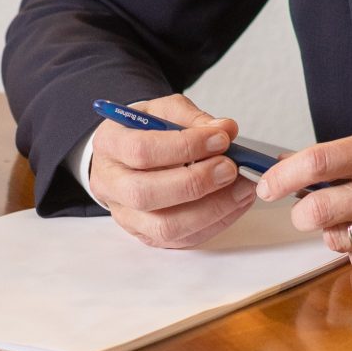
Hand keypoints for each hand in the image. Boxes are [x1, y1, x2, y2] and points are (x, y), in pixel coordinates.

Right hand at [87, 92, 255, 249]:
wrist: (129, 157)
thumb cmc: (148, 132)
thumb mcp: (164, 111)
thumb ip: (193, 118)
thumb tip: (226, 129)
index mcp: (110, 145)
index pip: (142, 150)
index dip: (184, 146)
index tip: (220, 139)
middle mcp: (110, 184)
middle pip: (146, 194)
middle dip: (195, 183)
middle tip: (230, 168)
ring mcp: (127, 216)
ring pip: (164, 226)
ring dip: (211, 209)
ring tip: (241, 188)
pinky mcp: (147, 236)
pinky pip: (183, 239)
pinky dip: (216, 223)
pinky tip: (236, 203)